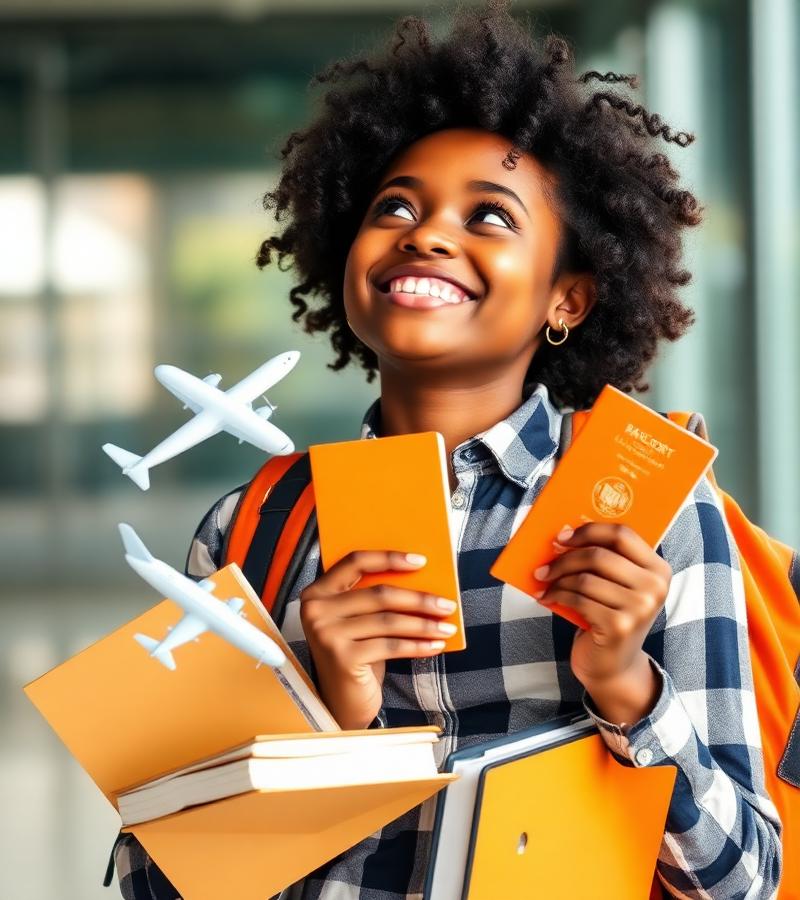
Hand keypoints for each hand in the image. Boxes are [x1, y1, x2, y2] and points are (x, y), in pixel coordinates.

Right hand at [299, 550, 457, 729]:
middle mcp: (316, 610)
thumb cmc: (356, 655)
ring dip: (423, 624)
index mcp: (318, 591)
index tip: (421, 561)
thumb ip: (373, 598)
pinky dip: (417, 645)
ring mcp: (326, 634)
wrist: (340, 703)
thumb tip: (422, 580)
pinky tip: (435, 645)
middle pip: (378, 594)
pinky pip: (390, 646)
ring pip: (388, 621)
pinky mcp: (341, 657)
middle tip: (447, 604)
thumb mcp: (359, 621)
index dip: (389, 558)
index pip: (355, 561)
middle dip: (419, 599)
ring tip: (447, 627)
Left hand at [534, 523, 671, 689]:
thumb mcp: (617, 586)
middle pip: (598, 555)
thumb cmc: (610, 616)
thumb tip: (563, 534)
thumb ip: (605, 560)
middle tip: (544, 565)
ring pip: (585, 578)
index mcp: (658, 569)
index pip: (622, 534)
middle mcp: (655, 587)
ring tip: (544, 584)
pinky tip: (548, 598)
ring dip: (557, 580)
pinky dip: (558, 596)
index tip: (563, 537)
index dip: (589, 530)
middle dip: (564, 558)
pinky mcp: (620, 626)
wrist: (615, 665)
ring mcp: (640, 608)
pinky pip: (578, 599)